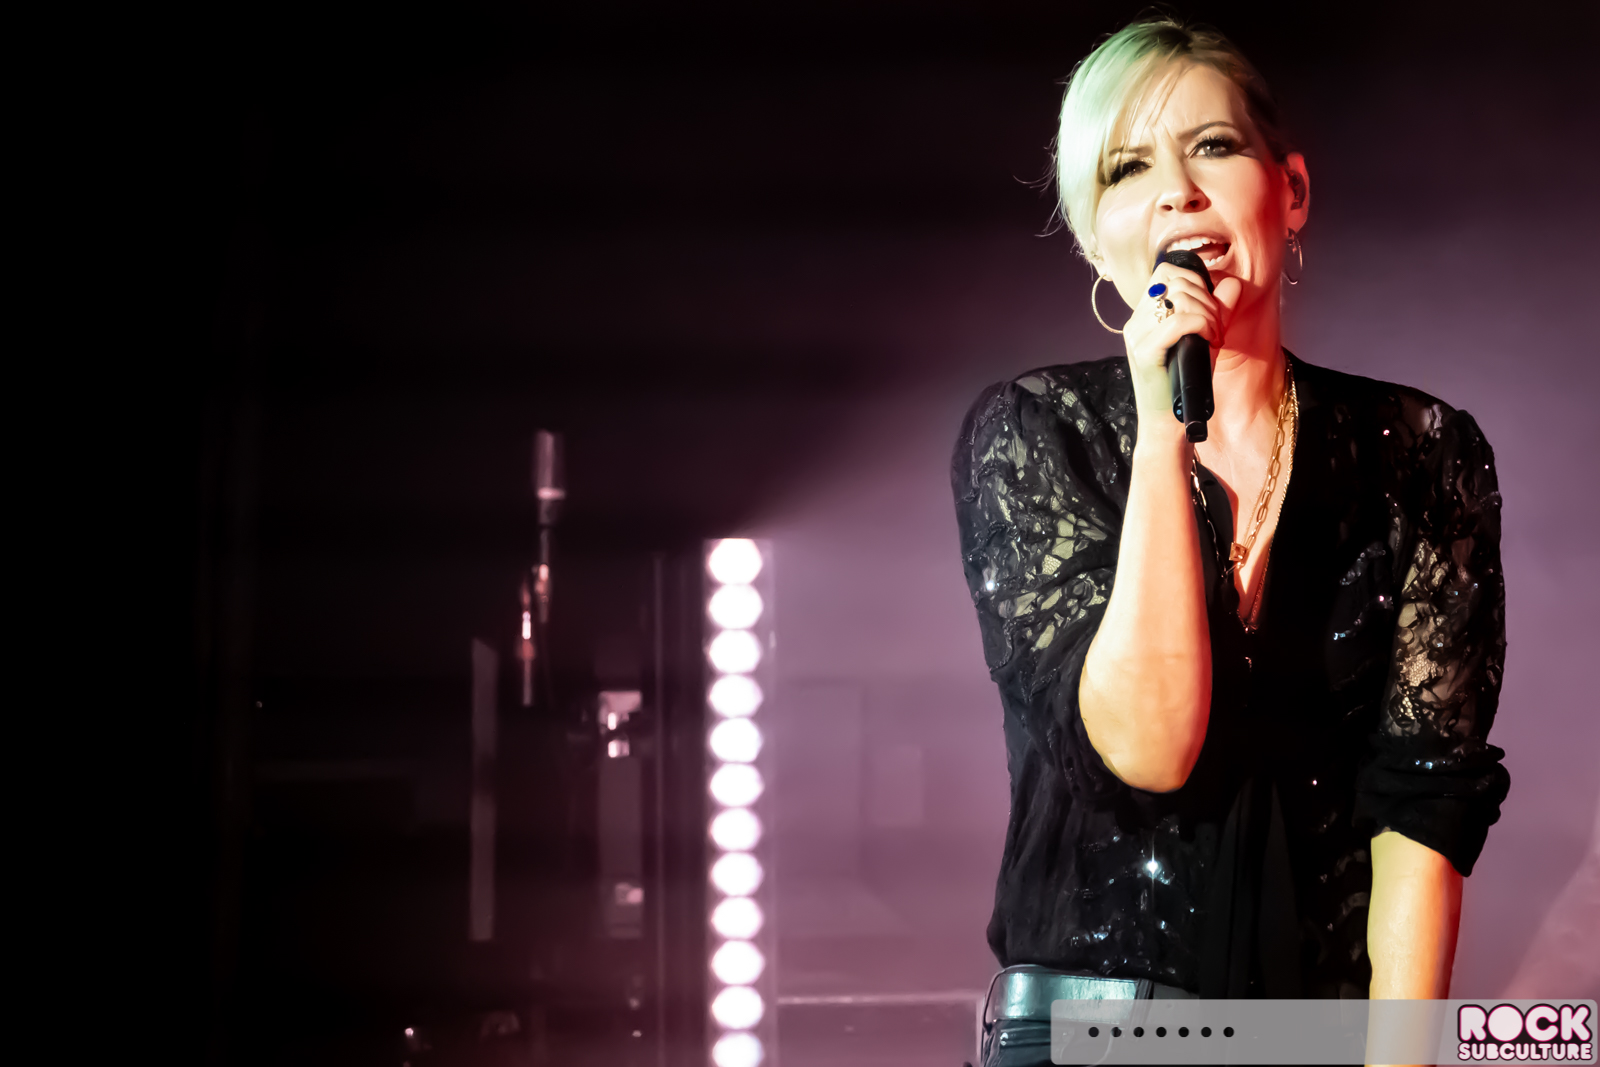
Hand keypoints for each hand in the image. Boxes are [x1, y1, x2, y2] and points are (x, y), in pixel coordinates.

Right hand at [1119, 263, 1242, 429]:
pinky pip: (1178, 321)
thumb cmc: (1186, 386)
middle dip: (1207, 300)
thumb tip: (1231, 283)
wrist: (1168, 427)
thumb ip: (1218, 310)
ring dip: (1208, 314)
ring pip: (1179, 298)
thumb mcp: (1205, 341)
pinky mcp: (1144, 353)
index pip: (1166, 272)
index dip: (1193, 281)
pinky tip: (1209, 342)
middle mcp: (1135, 323)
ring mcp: (1136, 337)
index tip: (1209, 309)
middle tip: (1217, 328)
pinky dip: (1201, 326)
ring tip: (1214, 338)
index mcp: (1144, 318)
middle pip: (1176, 281)